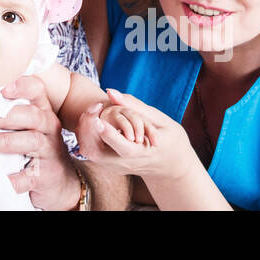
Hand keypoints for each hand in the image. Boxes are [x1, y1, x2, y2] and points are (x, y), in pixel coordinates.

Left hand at [0, 74, 80, 210]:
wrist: (62, 183)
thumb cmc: (35, 149)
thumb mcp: (26, 127)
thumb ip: (4, 115)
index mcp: (42, 111)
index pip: (37, 90)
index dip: (22, 86)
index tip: (3, 90)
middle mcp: (49, 128)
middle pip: (32, 115)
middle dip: (5, 116)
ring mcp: (50, 152)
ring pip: (32, 141)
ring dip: (6, 141)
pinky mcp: (46, 176)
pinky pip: (29, 176)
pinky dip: (13, 178)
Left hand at [78, 88, 194, 179]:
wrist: (173, 166)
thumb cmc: (170, 138)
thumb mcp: (160, 120)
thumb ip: (135, 106)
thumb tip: (110, 92)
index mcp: (146, 152)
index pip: (125, 148)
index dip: (110, 135)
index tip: (99, 120)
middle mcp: (128, 164)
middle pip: (99, 154)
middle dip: (89, 130)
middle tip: (93, 108)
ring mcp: (118, 168)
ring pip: (91, 153)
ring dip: (85, 132)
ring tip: (91, 111)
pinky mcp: (111, 166)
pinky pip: (92, 152)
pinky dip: (87, 136)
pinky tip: (91, 120)